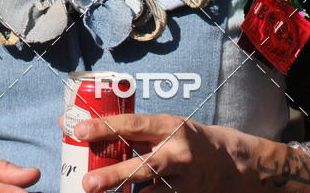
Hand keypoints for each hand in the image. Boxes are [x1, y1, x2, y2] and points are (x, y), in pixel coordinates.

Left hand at [71, 112, 309, 192]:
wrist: (230, 163)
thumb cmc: (187, 138)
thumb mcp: (165, 126)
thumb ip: (135, 131)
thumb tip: (86, 129)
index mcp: (170, 125)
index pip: (133, 124)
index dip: (105, 127)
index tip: (79, 129)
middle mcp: (178, 153)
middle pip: (143, 166)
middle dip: (114, 176)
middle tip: (87, 183)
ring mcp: (185, 180)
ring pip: (150, 192)